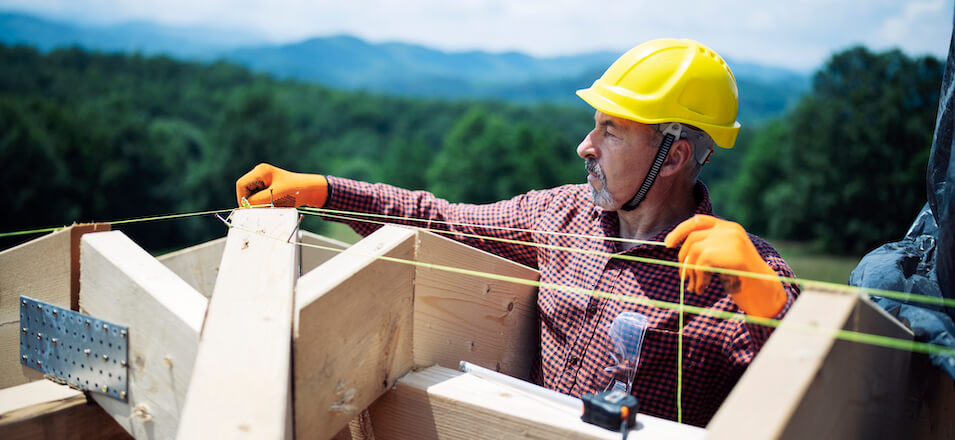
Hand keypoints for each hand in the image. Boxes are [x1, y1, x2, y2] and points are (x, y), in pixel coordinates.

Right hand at [235, 163, 327, 207]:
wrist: (310, 191)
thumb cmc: (295, 191)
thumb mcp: (274, 197)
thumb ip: (257, 202)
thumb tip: (243, 208)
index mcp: (261, 171)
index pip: (241, 185)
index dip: (243, 198)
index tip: (251, 209)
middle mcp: (260, 173)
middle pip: (245, 190)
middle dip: (252, 201)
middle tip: (263, 208)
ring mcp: (264, 180)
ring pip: (252, 195)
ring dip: (259, 203)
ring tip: (272, 204)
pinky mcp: (268, 187)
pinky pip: (259, 197)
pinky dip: (264, 203)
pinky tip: (274, 203)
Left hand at [664, 215, 785, 317]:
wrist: (764, 290)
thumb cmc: (741, 277)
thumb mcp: (723, 257)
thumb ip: (707, 247)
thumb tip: (679, 252)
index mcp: (729, 227)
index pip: (698, 220)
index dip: (680, 230)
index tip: (668, 244)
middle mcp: (730, 230)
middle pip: (692, 238)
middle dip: (683, 260)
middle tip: (684, 278)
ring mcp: (731, 240)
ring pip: (694, 251)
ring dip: (690, 272)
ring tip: (695, 286)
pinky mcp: (731, 253)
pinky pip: (701, 264)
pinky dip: (697, 278)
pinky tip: (702, 288)